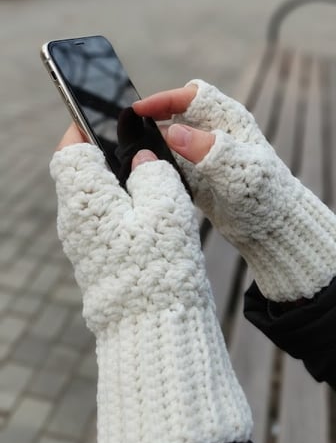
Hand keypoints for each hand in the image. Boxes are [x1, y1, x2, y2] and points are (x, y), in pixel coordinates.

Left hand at [50, 130, 251, 442]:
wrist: (152, 327)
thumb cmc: (158, 266)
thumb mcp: (165, 208)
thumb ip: (152, 173)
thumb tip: (140, 159)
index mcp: (85, 198)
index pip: (70, 150)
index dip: (84, 127)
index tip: (104, 115)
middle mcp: (74, 218)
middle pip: (79, 171)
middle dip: (105, 154)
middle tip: (137, 145)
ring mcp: (82, 241)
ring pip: (92, 196)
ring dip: (114, 182)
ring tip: (150, 176)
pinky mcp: (95, 257)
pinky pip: (101, 220)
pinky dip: (120, 207)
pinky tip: (149, 211)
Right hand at [134, 80, 335, 302]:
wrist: (272, 229)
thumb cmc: (265, 196)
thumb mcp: (238, 171)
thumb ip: (208, 150)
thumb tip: (172, 131)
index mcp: (228, 120)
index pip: (192, 96)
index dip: (164, 99)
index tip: (139, 110)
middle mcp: (215, 131)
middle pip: (177, 112)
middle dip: (154, 117)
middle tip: (131, 130)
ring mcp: (205, 154)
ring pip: (171, 137)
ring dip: (153, 142)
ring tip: (133, 152)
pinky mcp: (197, 175)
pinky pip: (172, 162)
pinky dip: (159, 164)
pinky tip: (146, 173)